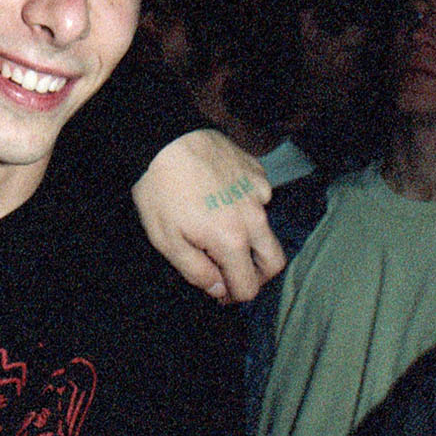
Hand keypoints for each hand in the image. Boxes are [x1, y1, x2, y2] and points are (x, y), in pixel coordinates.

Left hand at [131, 129, 284, 300]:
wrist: (165, 139)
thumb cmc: (160, 191)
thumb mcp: (166, 240)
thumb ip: (196, 270)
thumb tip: (219, 288)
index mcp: (231, 240)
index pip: (249, 286)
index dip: (234, 296)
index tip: (219, 292)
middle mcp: (254, 218)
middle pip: (275, 262)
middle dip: (258, 276)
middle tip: (233, 273)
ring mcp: (259, 192)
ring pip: (268, 229)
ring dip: (251, 240)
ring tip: (219, 230)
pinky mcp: (257, 172)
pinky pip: (260, 198)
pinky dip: (246, 207)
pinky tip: (221, 199)